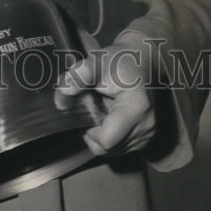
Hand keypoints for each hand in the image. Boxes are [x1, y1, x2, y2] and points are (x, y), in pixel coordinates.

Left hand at [54, 38, 156, 158]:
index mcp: (136, 108)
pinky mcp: (147, 137)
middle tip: (93, 109)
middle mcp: (146, 126)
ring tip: (103, 111)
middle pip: (108, 149)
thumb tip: (61, 97)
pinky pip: (122, 148)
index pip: (105, 141)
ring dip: (103, 135)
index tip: (86, 113)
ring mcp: (148, 134)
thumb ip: (78, 77)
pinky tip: (111, 117)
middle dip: (94, 132)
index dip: (89, 131)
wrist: (143, 59)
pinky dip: (112, 136)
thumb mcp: (97, 62)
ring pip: (114, 151)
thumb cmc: (120, 60)